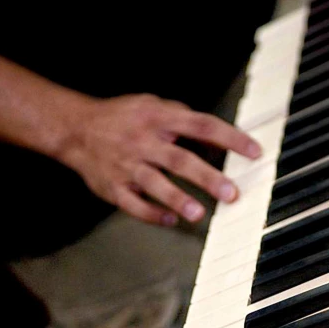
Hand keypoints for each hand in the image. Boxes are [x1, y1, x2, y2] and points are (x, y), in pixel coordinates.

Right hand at [53, 93, 261, 225]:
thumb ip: (184, 120)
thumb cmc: (121, 118)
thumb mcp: (153, 106)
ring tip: (198, 214)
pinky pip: (132, 204)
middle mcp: (143, 141)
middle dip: (207, 177)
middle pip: (179, 159)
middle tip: (231, 193)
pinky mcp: (112, 187)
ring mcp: (127, 166)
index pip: (201, 125)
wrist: (74, 128)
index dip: (230, 138)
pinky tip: (169, 221)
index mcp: (158, 117)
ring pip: (154, 184)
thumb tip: (219, 141)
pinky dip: (150, 214)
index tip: (254, 152)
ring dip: (177, 199)